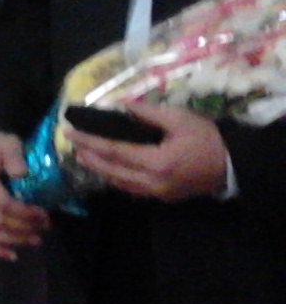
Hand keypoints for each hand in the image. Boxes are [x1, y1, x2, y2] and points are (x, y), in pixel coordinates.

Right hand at [0, 134, 50, 259]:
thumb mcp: (9, 144)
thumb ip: (14, 156)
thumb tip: (21, 173)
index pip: (1, 202)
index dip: (24, 212)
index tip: (44, 213)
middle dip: (23, 227)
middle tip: (45, 226)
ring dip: (15, 240)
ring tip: (36, 239)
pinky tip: (13, 255)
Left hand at [66, 104, 228, 201]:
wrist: (232, 165)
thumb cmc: (207, 138)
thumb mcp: (179, 118)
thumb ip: (147, 113)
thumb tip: (120, 107)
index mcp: (156, 162)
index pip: (114, 151)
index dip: (89, 141)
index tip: (70, 131)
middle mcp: (153, 182)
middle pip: (111, 171)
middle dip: (88, 156)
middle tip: (70, 143)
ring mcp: (158, 193)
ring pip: (119, 183)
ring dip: (99, 169)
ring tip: (82, 155)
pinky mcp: (163, 196)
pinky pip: (132, 189)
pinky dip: (115, 177)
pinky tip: (107, 168)